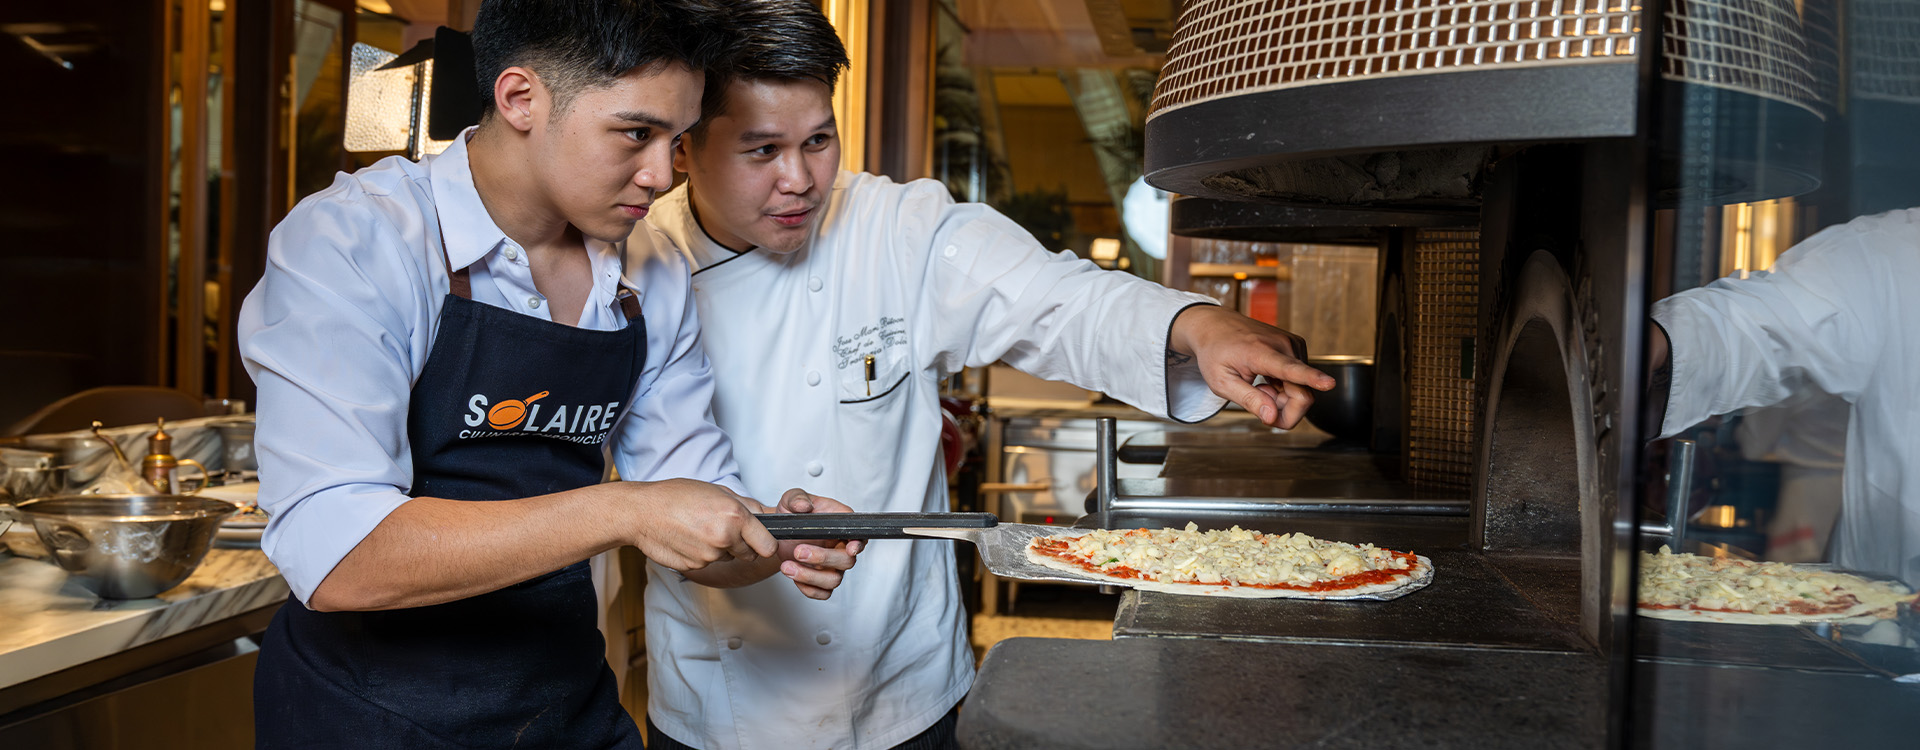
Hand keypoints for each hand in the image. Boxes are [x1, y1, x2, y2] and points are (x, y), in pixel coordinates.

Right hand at [624, 479, 777, 570]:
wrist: (641, 512)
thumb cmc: (676, 496)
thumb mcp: (717, 491)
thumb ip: (746, 505)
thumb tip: (766, 516)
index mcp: (735, 516)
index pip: (768, 545)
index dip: (765, 543)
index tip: (759, 539)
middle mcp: (725, 538)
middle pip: (749, 554)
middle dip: (741, 545)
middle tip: (722, 528)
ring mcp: (709, 555)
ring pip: (727, 558)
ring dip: (719, 548)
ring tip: (699, 529)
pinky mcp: (695, 567)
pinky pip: (708, 563)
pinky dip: (701, 554)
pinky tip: (688, 538)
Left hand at [767, 488, 862, 599]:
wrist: (778, 532)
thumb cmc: (792, 513)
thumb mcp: (791, 499)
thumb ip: (797, 498)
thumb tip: (804, 506)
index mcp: (840, 525)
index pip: (859, 535)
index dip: (858, 544)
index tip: (850, 548)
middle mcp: (840, 547)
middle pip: (847, 561)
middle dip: (822, 558)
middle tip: (798, 551)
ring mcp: (832, 566)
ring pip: (834, 580)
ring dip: (810, 576)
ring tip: (786, 566)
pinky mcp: (821, 579)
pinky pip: (823, 593)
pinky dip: (808, 589)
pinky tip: (793, 576)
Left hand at [1169, 305, 1334, 428]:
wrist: (1215, 325)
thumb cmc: (1215, 353)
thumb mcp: (1221, 383)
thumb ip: (1248, 400)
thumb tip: (1271, 417)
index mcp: (1261, 353)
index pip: (1290, 369)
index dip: (1312, 379)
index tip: (1329, 383)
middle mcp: (1283, 345)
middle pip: (1303, 394)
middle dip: (1284, 410)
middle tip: (1259, 405)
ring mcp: (1292, 344)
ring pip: (1303, 389)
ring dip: (1282, 398)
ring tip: (1259, 385)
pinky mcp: (1297, 346)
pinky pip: (1301, 380)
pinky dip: (1285, 388)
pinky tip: (1267, 379)